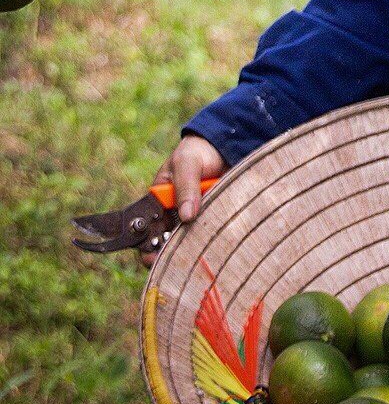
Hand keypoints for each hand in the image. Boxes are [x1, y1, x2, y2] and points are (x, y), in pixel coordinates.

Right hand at [141, 132, 225, 268]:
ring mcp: (195, 216)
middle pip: (167, 241)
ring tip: (197, 250)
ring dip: (193, 245)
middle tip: (176, 258)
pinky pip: (212, 231)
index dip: (146, 245)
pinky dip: (214, 237)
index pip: (147, 228)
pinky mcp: (214, 216)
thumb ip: (185, 187)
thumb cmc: (197, 152)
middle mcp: (175, 212)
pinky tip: (217, 241)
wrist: (226, 145)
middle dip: (169, 252)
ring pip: (191, 239)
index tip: (150, 256)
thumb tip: (187, 216)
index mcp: (159, 201)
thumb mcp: (186, 163)